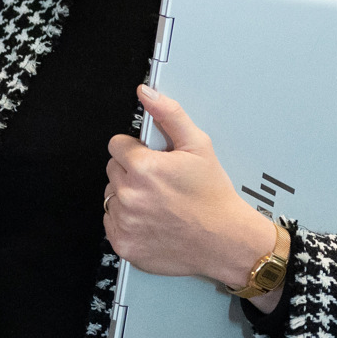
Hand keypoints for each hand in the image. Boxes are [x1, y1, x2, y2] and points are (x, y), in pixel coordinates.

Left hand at [103, 84, 284, 311]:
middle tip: (159, 182)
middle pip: (112, 170)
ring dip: (127, 196)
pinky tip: (150, 219)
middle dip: (131, 172)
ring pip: (111, 196)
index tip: (152, 160)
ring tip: (157, 202)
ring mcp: (125, 222)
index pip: (116, 145)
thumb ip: (169, 114)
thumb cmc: (213, 195)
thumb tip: (146, 93)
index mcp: (142, 168)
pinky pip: (111, 222)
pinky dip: (126, 221)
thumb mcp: (198, 145)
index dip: (135, 150)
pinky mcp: (124, 244)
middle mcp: (129, 195)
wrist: (226, 240)